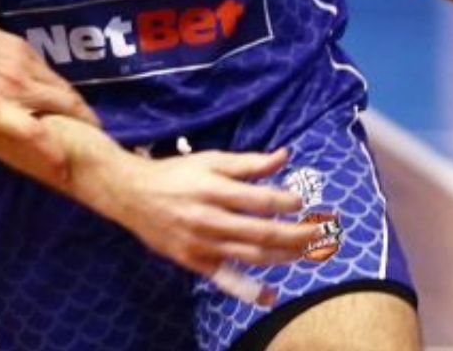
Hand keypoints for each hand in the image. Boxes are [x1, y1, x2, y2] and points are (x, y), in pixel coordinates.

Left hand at [0, 0, 100, 172]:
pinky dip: (64, 90)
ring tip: (89, 127)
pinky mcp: (23, 48)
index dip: (56, 153)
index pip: (35, 134)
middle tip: (97, 146)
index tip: (69, 168)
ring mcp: (22, 64)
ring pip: (64, 89)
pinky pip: (52, 73)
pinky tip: (64, 101)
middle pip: (65, 108)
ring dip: (78, 109)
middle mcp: (16, 85)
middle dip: (86, 128)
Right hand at [78, 145, 311, 278]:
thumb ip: (248, 162)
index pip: (262, 200)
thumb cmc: (175, 174)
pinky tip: (271, 295)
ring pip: (252, 256)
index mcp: (214, 188)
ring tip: (307, 251)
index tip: (302, 201)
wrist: (131, 194)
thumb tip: (284, 156)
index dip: (288, 202)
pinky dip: (250, 291)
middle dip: (298, 234)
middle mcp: (209, 218)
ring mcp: (202, 244)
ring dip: (285, 256)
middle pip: (263, 232)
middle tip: (321, 232)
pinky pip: (227, 280)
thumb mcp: (210, 160)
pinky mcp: (194, 262)